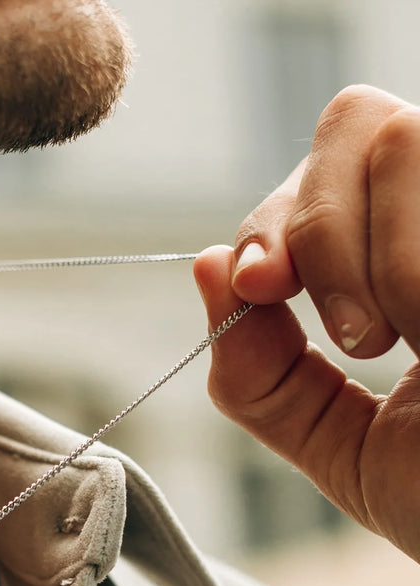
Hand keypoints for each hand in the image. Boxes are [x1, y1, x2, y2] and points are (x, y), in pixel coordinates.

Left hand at [194, 85, 419, 563]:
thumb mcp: (335, 443)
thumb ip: (261, 373)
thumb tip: (206, 268)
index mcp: (415, 254)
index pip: (328, 160)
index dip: (275, 217)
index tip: (257, 288)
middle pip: (356, 122)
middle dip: (317, 232)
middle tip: (350, 335)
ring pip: (398, 136)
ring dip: (379, 256)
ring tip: (410, 341)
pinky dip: (413, 264)